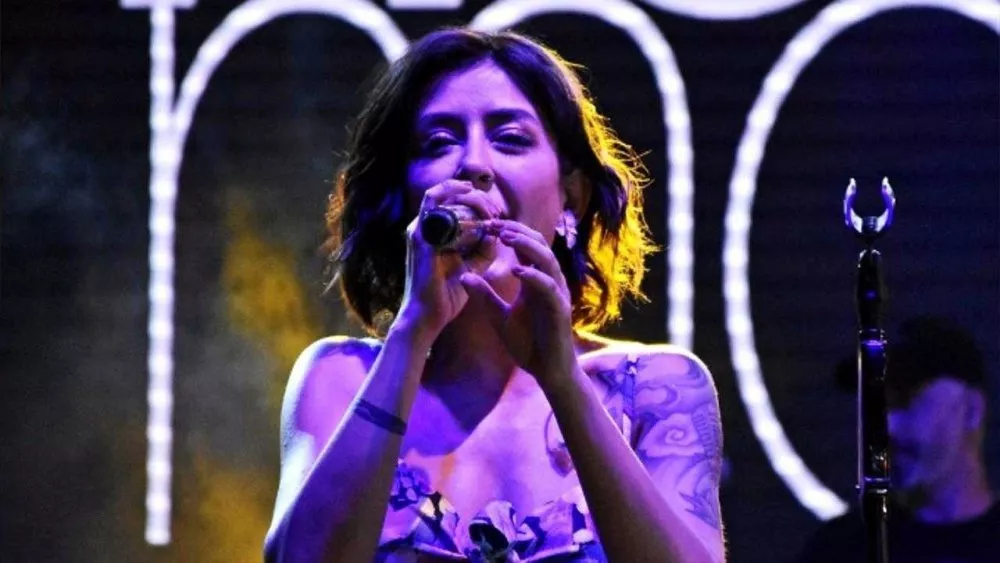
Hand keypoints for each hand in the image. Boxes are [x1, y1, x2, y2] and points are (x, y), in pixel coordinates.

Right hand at [398, 180, 500, 334]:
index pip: (450, 201)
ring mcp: (418, 230)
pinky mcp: (419, 238)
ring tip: (489, 210)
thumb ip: (482, 250)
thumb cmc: (447, 295)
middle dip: (476, 196)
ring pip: (439, 193)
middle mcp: (422, 227)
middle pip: (446, 193)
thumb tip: (494, 232)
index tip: (497, 213)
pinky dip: (459, 205)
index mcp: (432, 233)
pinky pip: (435, 207)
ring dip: (468, 197)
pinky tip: (480, 215)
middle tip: (496, 211)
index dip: (475, 200)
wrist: (428, 317)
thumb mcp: (472, 267)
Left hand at [459, 219, 577, 387]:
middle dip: (516, 230)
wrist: (547, 371)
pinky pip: (549, 286)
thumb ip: (485, 296)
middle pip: (538, 244)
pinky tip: (517, 270)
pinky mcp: (560, 309)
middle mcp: (548, 281)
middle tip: (492, 223)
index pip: (525, 246)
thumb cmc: (528, 344)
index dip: (508, 231)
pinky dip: (534, 276)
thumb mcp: (499, 316)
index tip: (485, 224)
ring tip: (505, 236)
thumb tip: (464, 276)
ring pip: (547, 259)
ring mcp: (556, 294)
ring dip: (526, 245)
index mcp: (534, 280)